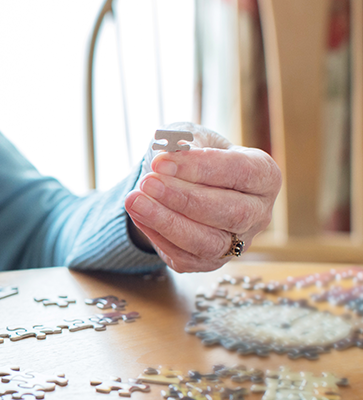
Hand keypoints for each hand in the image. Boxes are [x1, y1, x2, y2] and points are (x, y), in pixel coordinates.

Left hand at [124, 122, 281, 272]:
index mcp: (264, 176)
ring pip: (209, 242)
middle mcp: (258, 213)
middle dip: (184, 198)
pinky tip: (138, 215)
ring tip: (135, 201)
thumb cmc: (193, 156)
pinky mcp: (210, 262)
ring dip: (167, 222)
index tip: (161, 162)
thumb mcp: (190, 137)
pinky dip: (158, 237)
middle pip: (231, 212)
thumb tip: (171, 149)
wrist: (182, 183)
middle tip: (147, 183)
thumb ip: (183, 141)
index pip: (240, 172)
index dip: (200, 168)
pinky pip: (186, 258)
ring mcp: (237, 242)